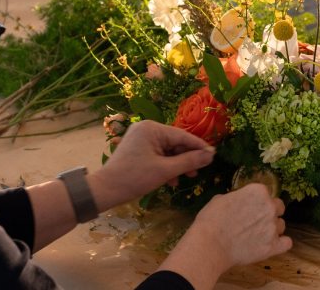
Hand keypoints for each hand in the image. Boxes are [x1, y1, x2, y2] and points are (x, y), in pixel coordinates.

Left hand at [89, 120, 214, 210]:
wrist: (105, 190)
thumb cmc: (135, 178)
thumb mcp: (165, 171)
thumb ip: (189, 161)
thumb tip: (211, 155)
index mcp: (152, 129)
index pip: (182, 136)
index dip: (199, 147)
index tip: (214, 155)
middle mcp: (147, 129)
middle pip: (175, 142)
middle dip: (187, 158)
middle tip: (200, 171)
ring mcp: (141, 138)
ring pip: (168, 150)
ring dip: (178, 164)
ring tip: (188, 177)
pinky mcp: (138, 149)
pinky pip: (159, 154)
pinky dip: (167, 166)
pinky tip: (172, 180)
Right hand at [158, 184, 291, 288]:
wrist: (210, 244)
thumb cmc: (211, 220)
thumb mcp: (221, 199)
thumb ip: (237, 198)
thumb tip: (239, 202)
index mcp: (258, 191)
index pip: (265, 193)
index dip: (257, 201)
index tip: (249, 207)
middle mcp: (269, 206)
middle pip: (278, 207)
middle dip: (269, 212)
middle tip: (256, 221)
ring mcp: (273, 227)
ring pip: (281, 225)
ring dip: (272, 229)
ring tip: (257, 236)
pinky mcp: (273, 246)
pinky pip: (286, 243)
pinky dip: (280, 244)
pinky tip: (271, 245)